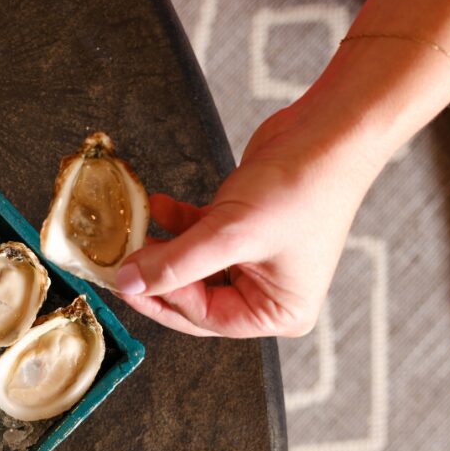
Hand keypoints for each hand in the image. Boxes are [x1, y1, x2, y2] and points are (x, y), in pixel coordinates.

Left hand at [113, 105, 377, 337]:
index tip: (123, 279)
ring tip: (136, 232)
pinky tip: (160, 206)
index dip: (161, 296)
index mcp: (277, 313)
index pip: (203, 317)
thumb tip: (128, 283)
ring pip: (193, 267)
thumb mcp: (230, 233)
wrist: (329, 132)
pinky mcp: (245, 232)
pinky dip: (179, 224)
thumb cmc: (301, 187)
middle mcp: (268, 294)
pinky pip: (202, 238)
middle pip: (194, 298)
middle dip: (158, 276)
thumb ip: (176, 262)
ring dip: (164, 248)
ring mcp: (257, 263)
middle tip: (120, 263)